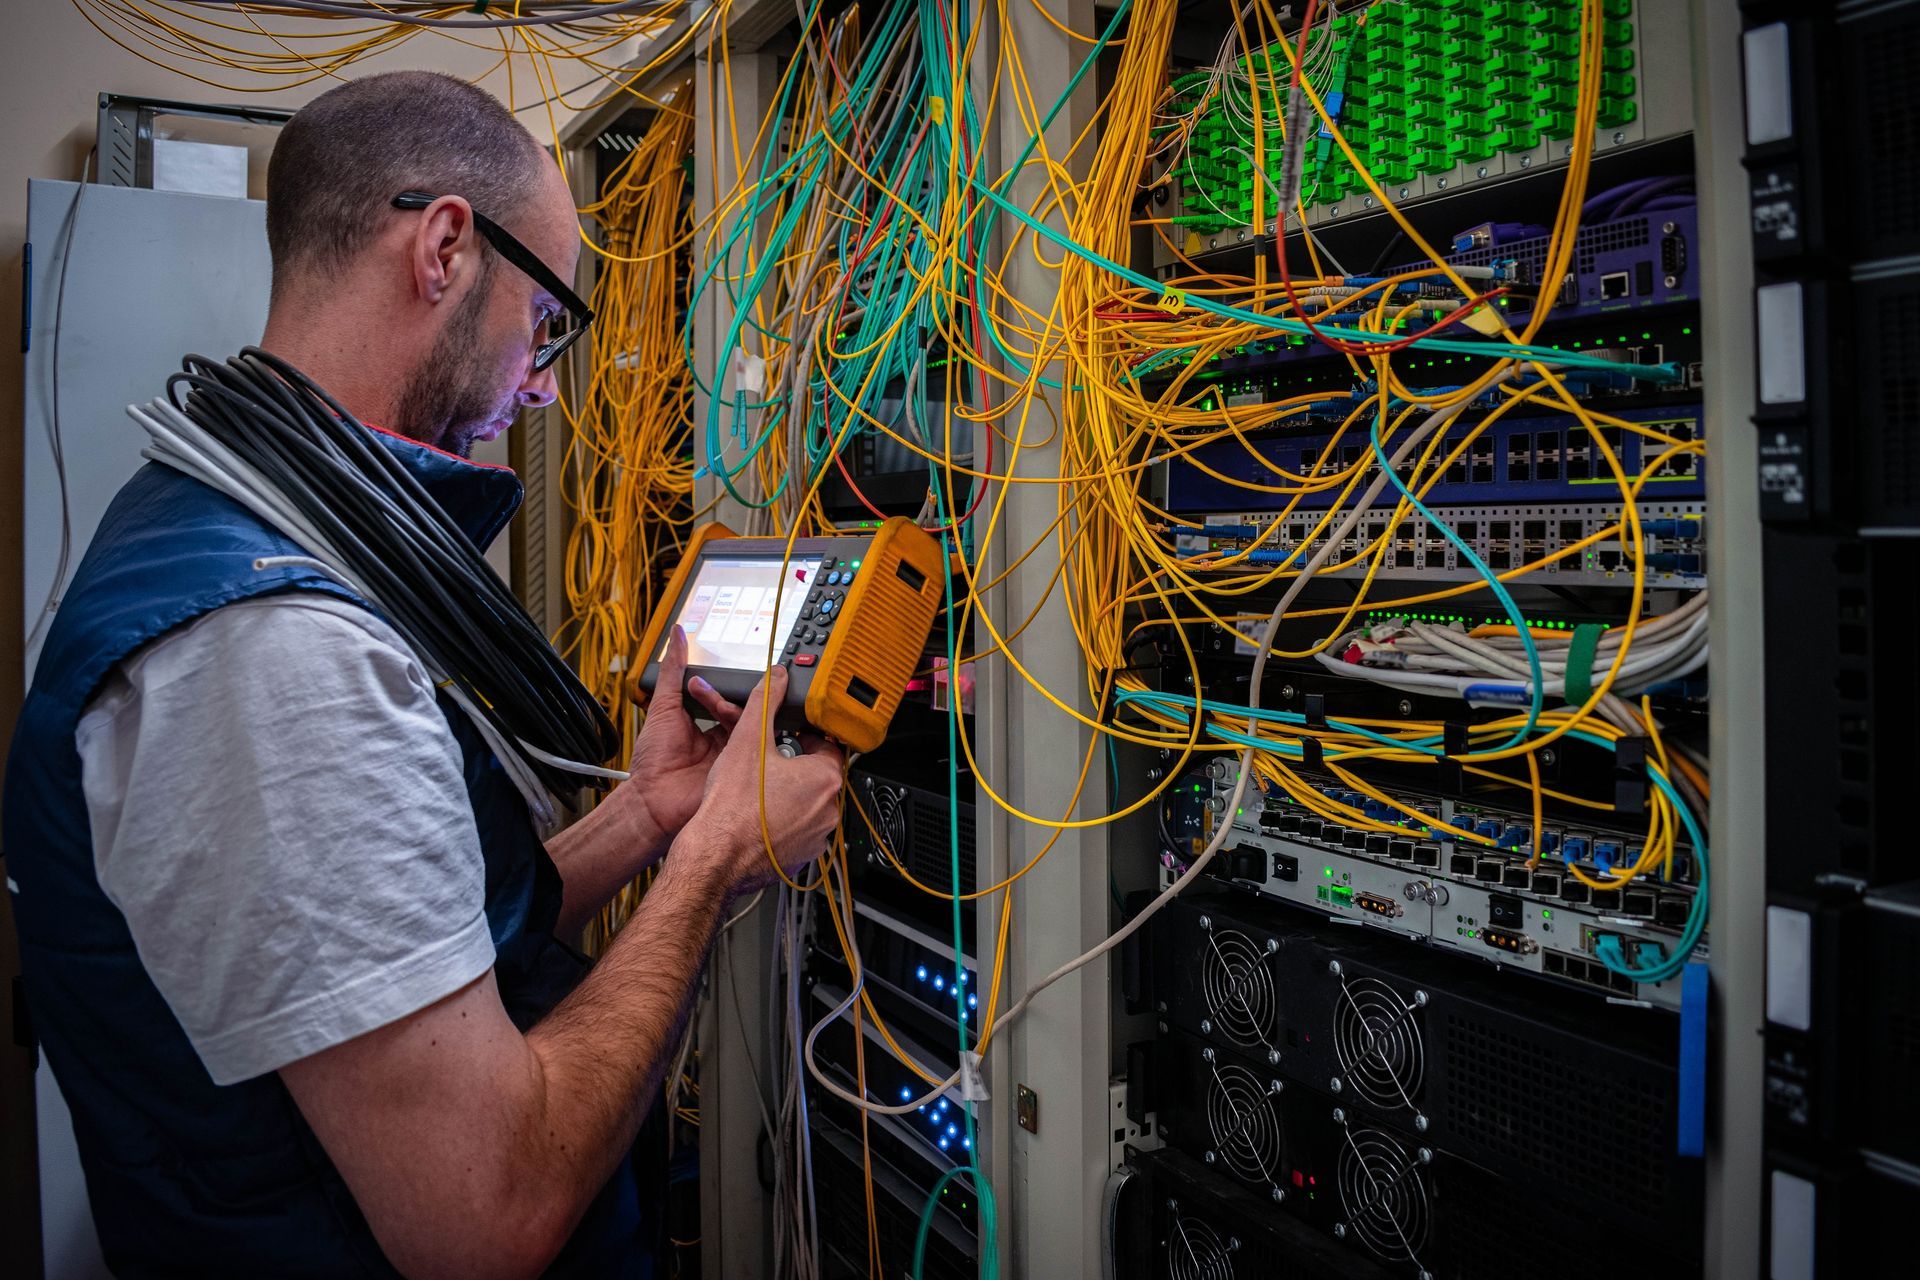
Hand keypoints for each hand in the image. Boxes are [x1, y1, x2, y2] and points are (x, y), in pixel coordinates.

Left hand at [607, 625, 742, 852]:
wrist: (654, 801)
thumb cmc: (653, 760)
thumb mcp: (664, 706)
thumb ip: (674, 671)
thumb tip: (678, 634)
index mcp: (704, 722)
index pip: (724, 694)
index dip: (723, 683)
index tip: (719, 670)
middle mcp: (723, 737)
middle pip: (743, 706)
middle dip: (738, 694)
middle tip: (727, 686)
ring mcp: (735, 752)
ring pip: (751, 722)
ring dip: (739, 711)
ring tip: (722, 707)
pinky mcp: (745, 766)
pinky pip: (757, 743)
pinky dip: (754, 731)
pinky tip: (747, 722)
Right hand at [676, 667, 844, 894]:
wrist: (715, 855)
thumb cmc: (732, 806)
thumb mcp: (748, 740)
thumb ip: (765, 702)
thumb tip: (776, 678)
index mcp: (824, 778)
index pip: (828, 747)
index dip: (805, 739)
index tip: (788, 738)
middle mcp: (827, 810)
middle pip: (818, 777)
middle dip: (795, 768)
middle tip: (768, 765)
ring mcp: (816, 837)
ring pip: (808, 806)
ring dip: (790, 796)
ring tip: (760, 792)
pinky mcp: (801, 858)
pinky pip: (798, 832)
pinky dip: (783, 824)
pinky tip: (758, 818)